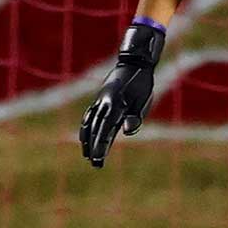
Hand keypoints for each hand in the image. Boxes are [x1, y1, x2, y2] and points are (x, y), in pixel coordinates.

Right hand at [80, 23, 164, 167]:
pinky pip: (89, 115)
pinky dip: (86, 127)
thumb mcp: (144, 100)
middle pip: (96, 128)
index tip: (98, 158)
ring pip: (90, 122)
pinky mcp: (100, 99)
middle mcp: (104, 103)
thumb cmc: (142, 83)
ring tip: (87, 155)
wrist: (134, 62)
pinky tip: (83, 136)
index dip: (101, 144)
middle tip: (95, 164)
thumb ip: (135, 116)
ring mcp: (100, 100)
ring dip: (87, 139)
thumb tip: (127, 132)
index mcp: (116, 104)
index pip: (106, 129)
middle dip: (95, 147)